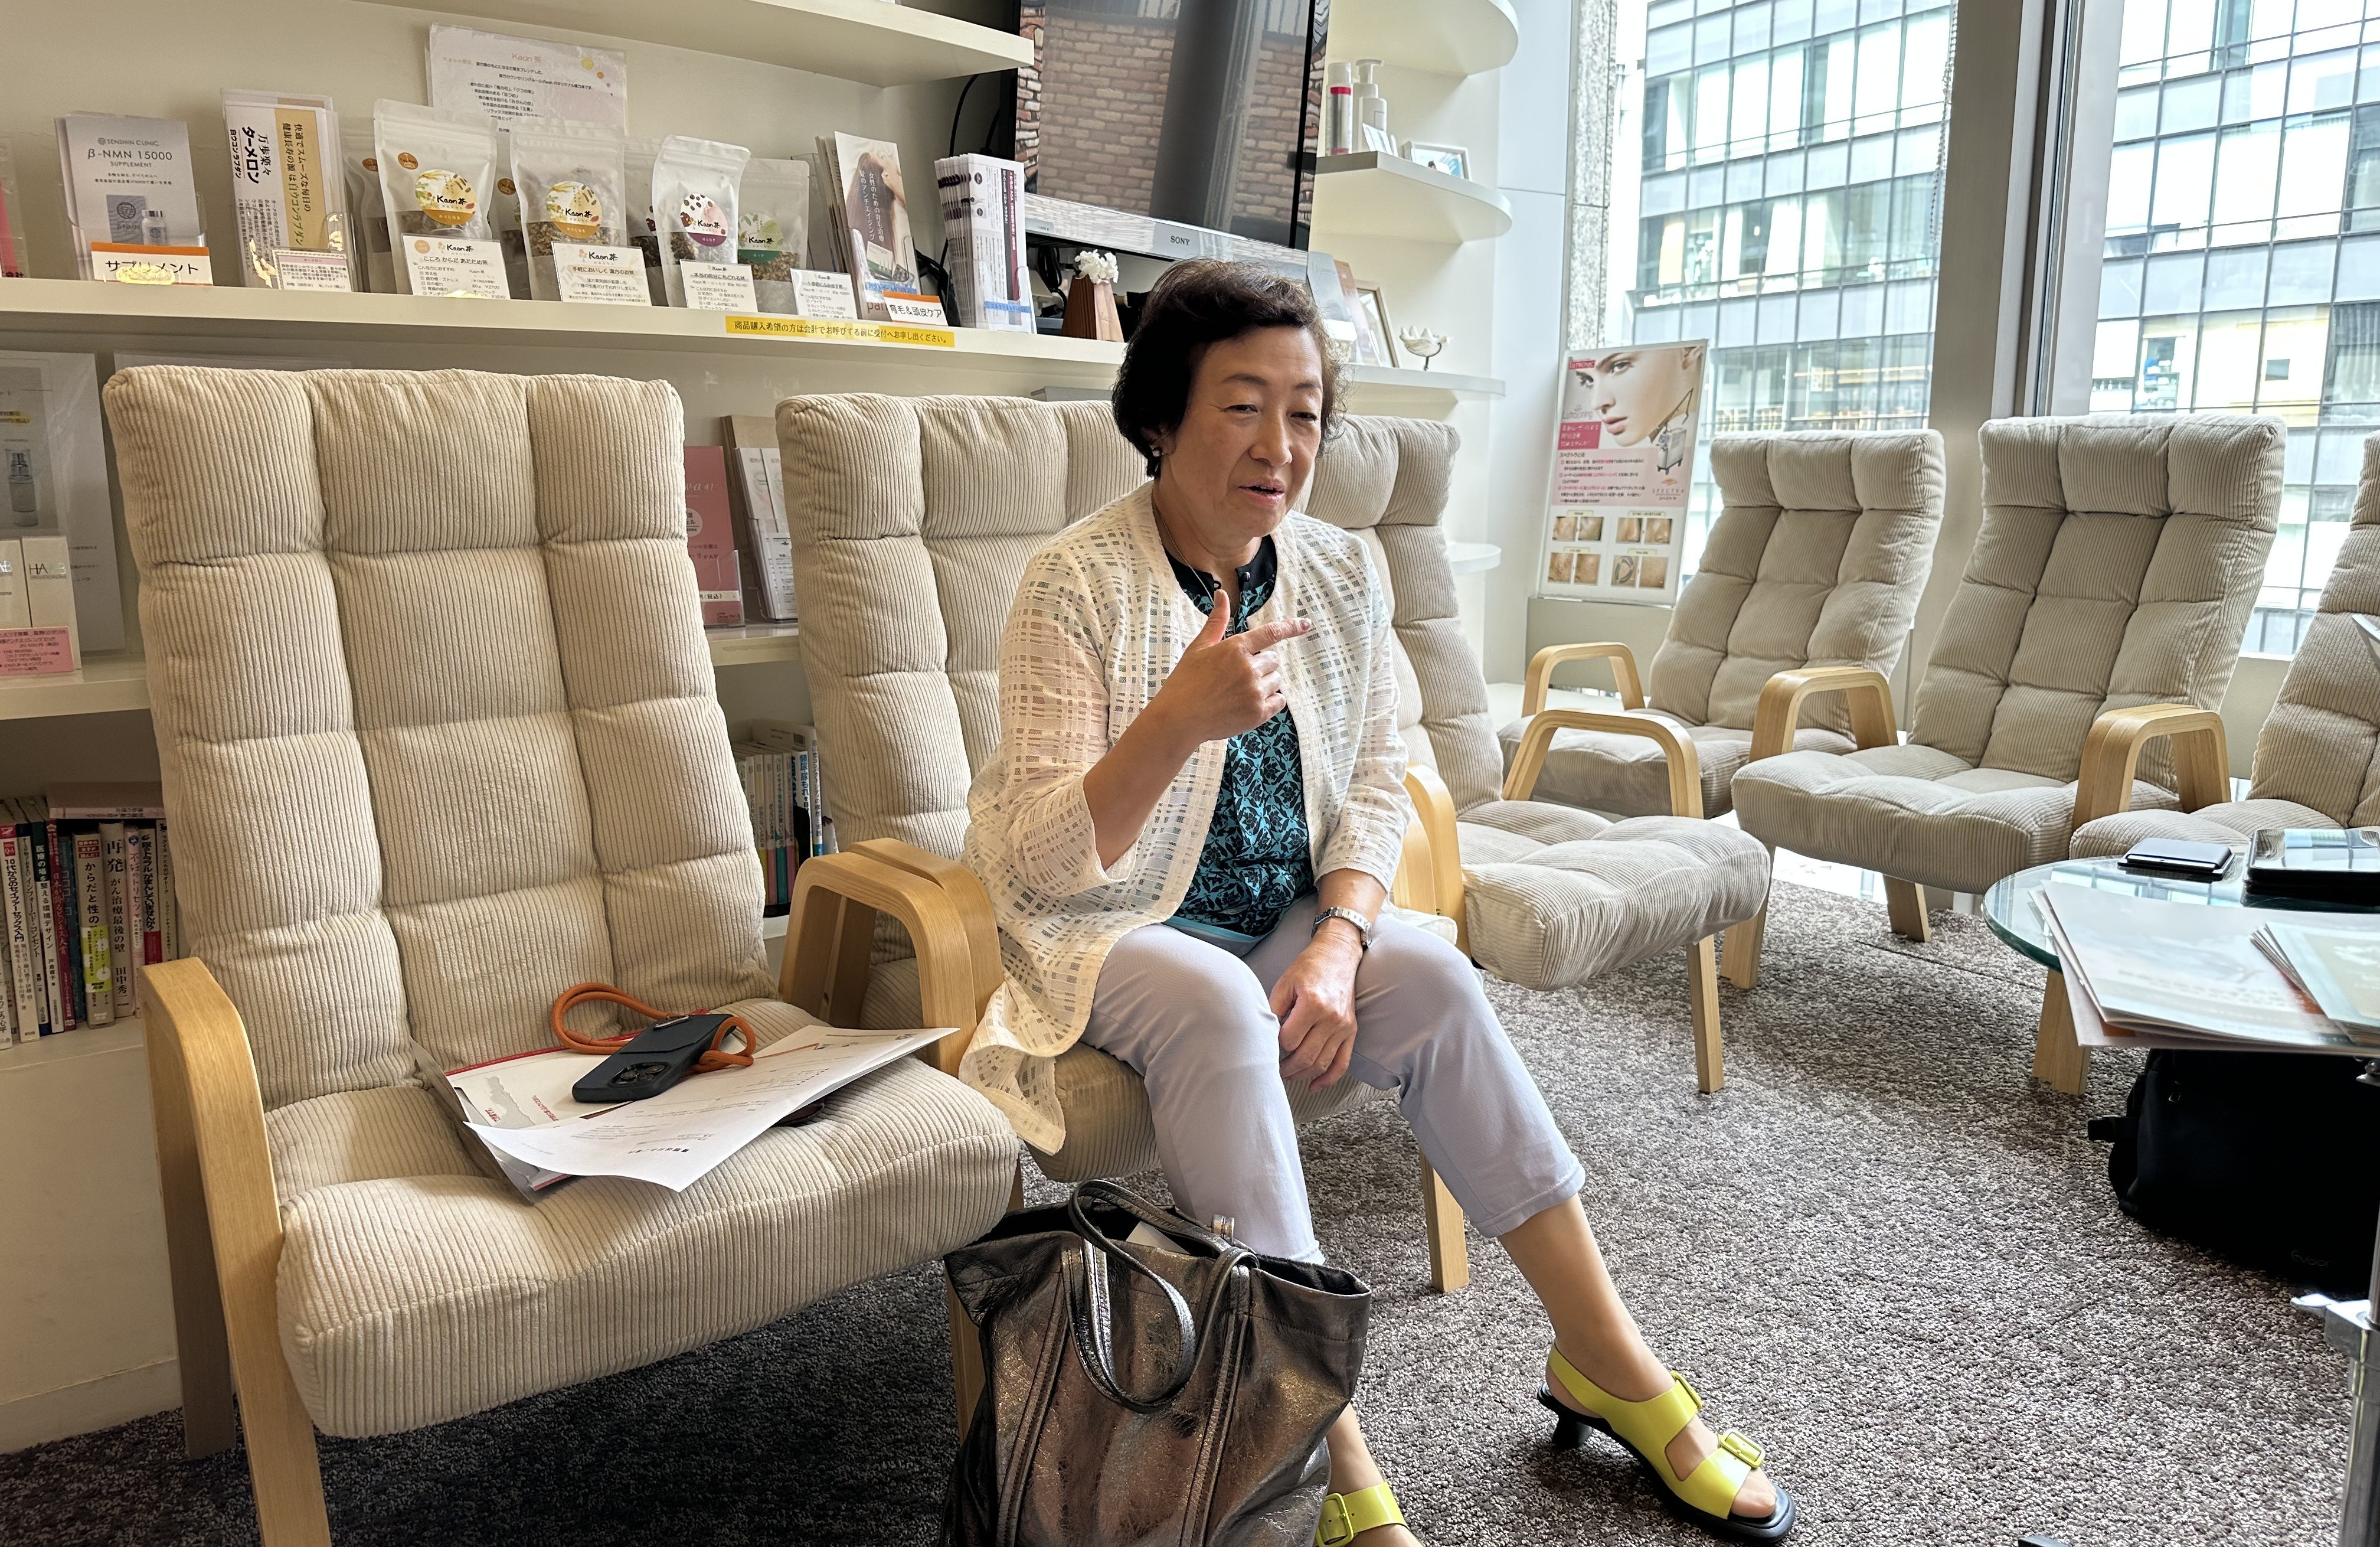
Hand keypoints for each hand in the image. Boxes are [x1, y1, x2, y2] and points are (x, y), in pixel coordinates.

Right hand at [1149, 599, 1310, 747]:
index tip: (1306, 624)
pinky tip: (1250, 703)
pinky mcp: (1258, 713)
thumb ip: (1217, 621)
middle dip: (1261, 665)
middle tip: (1237, 676)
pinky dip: (1271, 701)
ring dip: (1265, 683)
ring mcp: (1255, 691)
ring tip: (1239, 691)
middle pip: (1273, 660)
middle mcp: (1249, 668)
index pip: (1271, 633)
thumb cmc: (1186, 681)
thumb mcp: (1199, 647)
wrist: (1179, 718)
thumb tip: (1222, 594)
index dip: (1291, 627)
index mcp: (1235, 648)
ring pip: (1277, 680)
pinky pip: (1280, 701)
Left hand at [1273, 923, 1361, 1089]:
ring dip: (1302, 1075)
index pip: (1289, 1040)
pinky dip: (1329, 1079)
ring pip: (1322, 1064)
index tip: (1268, 1045)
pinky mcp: (1351, 1031)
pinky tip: (1314, 1086)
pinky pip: (1342, 1063)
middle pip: (1305, 1057)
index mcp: (1313, 1004)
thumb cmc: (1309, 967)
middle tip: (1274, 1069)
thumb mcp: (1285, 982)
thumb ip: (1274, 1009)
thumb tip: (1265, 1035)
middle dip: (1286, 1068)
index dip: (1275, 1045)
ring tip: (1288, 1075)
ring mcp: (1344, 1027)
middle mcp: (1331, 1018)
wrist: (1338, 955)